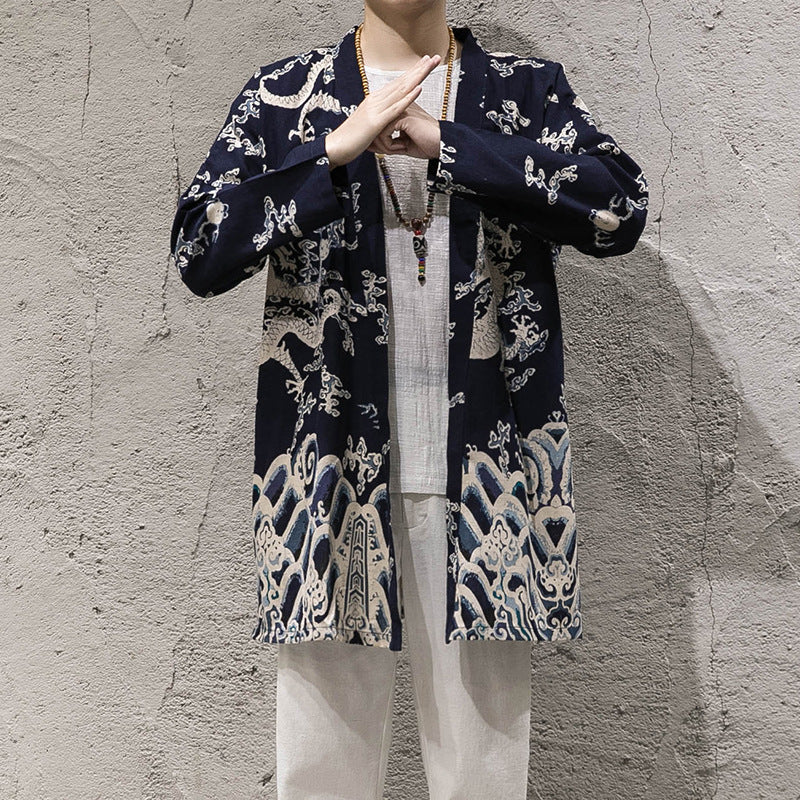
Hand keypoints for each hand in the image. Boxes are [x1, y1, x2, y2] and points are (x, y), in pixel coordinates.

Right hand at [325, 53, 441, 168]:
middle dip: (418, 69)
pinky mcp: (376, 121)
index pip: (396, 83)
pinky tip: (418, 88)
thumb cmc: (350, 139)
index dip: (411, 72)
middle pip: (400, 81)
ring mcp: (375, 109)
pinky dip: (408, 97)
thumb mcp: (367, 125)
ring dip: (416, 77)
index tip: (424, 63)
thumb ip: (376, 117)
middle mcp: (375, 100)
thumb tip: (384, 117)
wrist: (335, 147)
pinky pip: (395, 108)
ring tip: (429, 66)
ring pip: (400, 90)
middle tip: (432, 58)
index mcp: (373, 100)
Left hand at [366, 101, 440, 159]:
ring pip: (378, 129)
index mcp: (400, 110)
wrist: (442, 145)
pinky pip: (385, 132)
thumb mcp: (402, 145)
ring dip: (385, 145)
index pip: (380, 122)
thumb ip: (386, 144)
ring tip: (398, 149)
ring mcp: (401, 110)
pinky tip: (402, 146)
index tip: (378, 149)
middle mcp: (400, 108)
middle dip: (378, 143)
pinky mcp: (403, 117)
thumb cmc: (427, 145)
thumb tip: (371, 146)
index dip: (376, 138)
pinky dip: (390, 145)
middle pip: (376, 125)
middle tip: (387, 152)